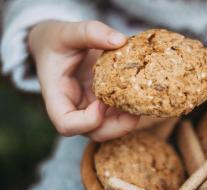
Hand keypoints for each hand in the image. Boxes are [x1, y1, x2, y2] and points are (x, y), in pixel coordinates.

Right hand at [28, 20, 138, 140]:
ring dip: (128, 120)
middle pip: (95, 133)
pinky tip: (141, 94)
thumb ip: (89, 32)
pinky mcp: (102, 104)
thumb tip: (120, 40)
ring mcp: (89, 109)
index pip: (67, 125)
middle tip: (136, 110)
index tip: (101, 102)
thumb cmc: (56, 41)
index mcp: (57, 97)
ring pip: (110, 128)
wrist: (56, 46)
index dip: (87, 121)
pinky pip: (118, 115)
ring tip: (143, 101)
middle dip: (118, 127)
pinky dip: (130, 110)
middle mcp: (74, 109)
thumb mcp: (67, 32)